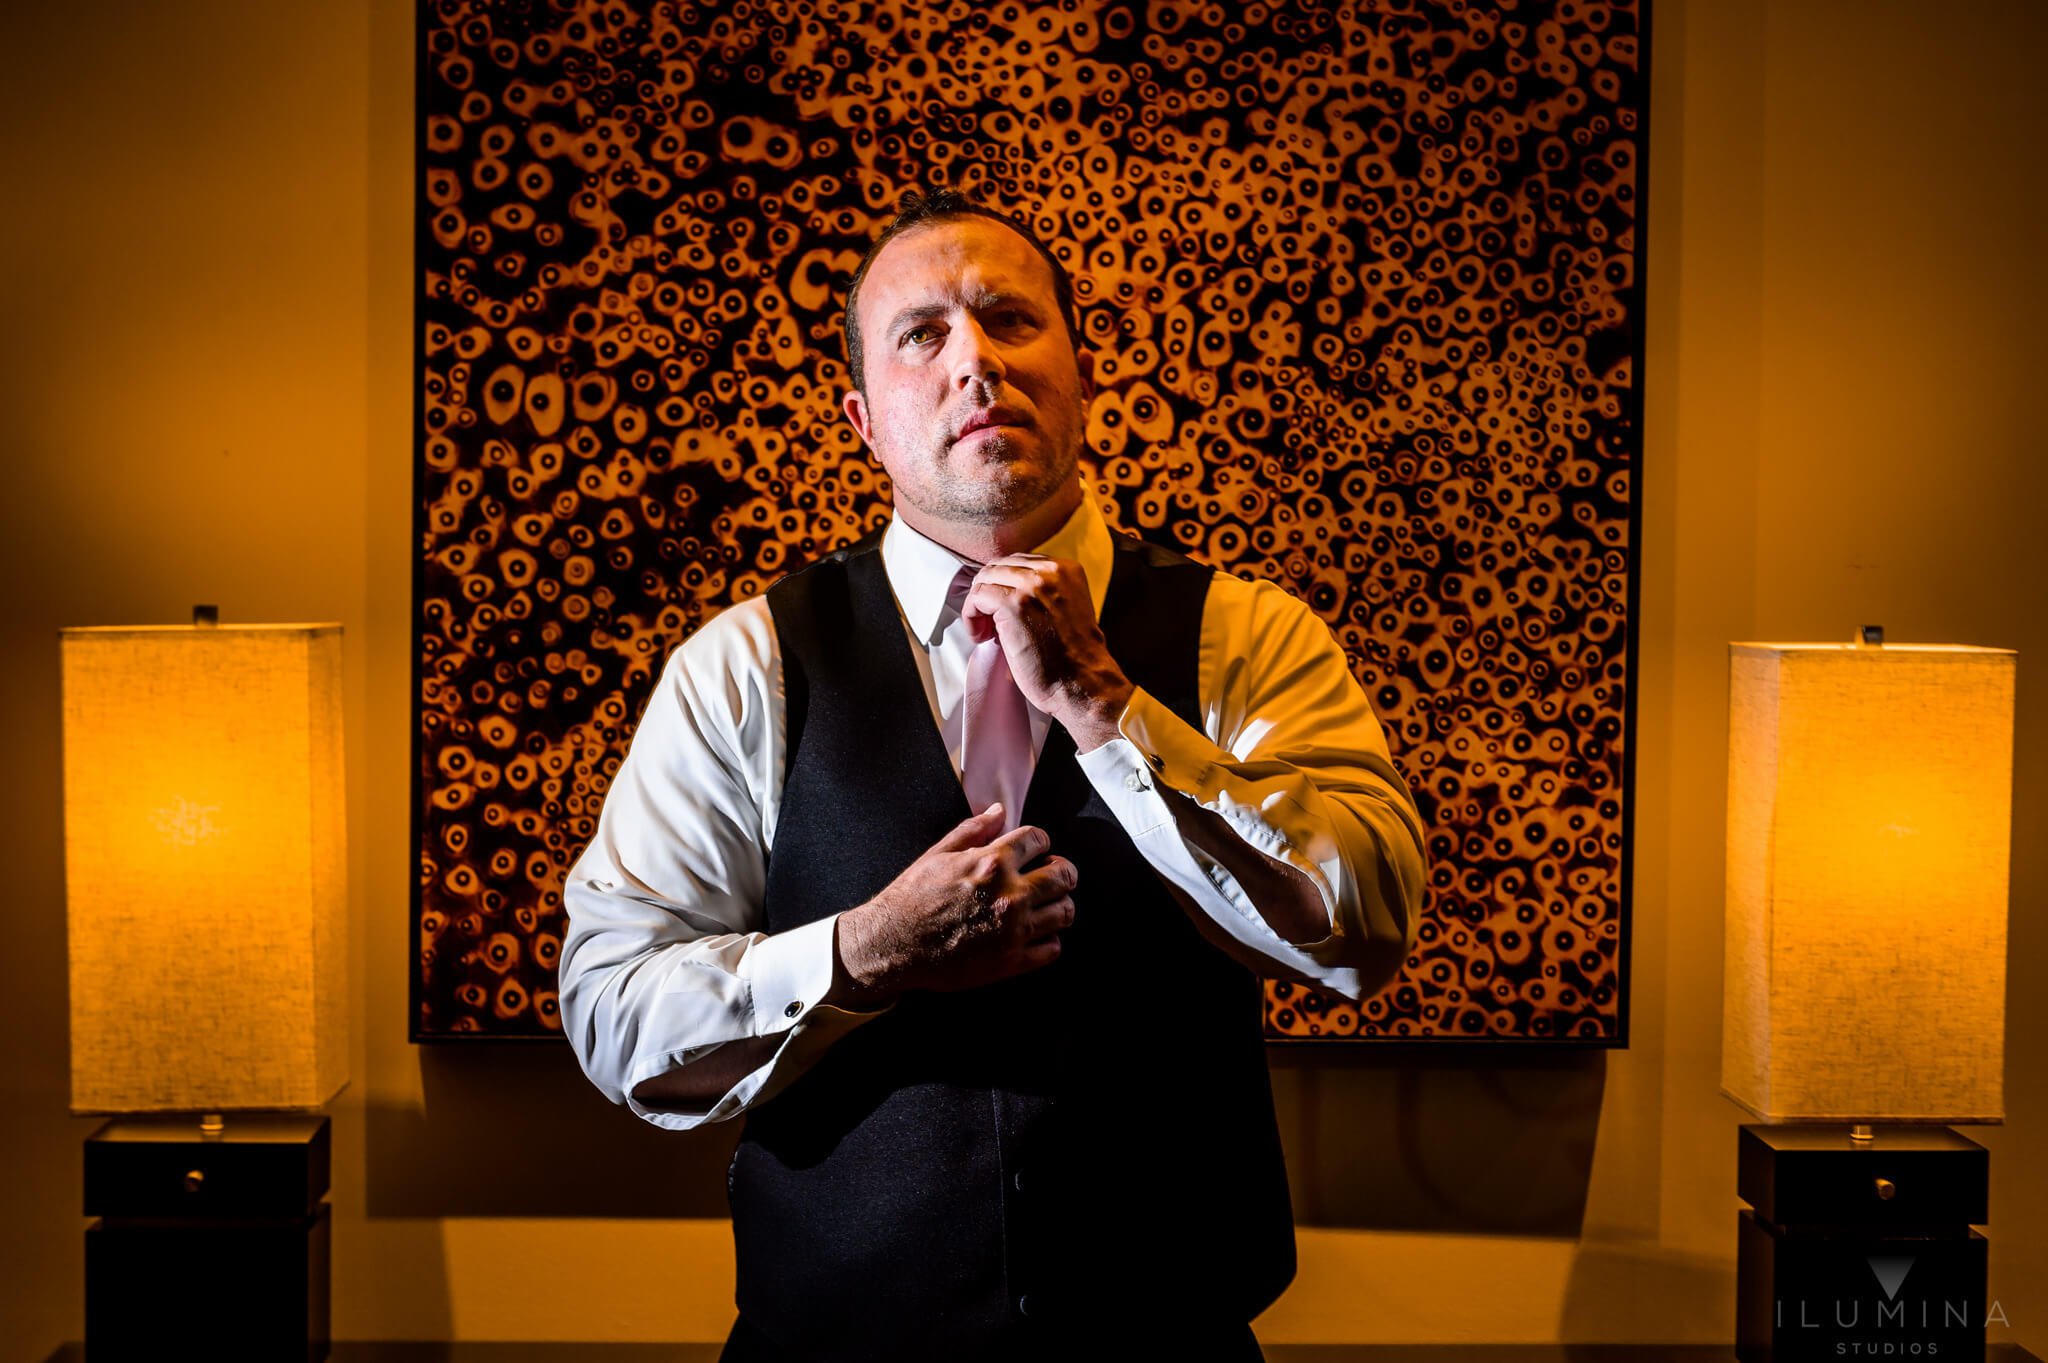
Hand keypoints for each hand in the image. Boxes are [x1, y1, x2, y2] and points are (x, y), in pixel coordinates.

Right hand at [829, 804, 1077, 1006]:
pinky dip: (1049, 939)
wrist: (893, 944)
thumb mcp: (938, 854)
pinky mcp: (1010, 961)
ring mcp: (1013, 930)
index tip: (1036, 850)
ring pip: (1065, 912)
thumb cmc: (911, 898)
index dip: (1039, 842)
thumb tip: (999, 811)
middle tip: (1052, 874)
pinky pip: (1052, 948)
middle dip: (1062, 870)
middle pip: (1064, 876)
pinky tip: (1034, 933)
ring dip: (1059, 904)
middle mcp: (1010, 894)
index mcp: (992, 862)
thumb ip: (973, 831)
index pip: (1039, 839)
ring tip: (1045, 904)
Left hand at [960, 553, 1134, 751]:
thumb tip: (1006, 588)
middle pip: (998, 567)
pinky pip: (976, 597)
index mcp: (1067, 568)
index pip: (1019, 562)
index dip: (1003, 586)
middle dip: (988, 593)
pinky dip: (971, 617)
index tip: (1000, 610)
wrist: (1081, 684)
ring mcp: (1032, 586)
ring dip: (977, 605)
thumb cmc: (1072, 657)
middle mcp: (1051, 571)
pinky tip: (981, 636)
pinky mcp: (1013, 605)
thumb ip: (1045, 592)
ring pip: (984, 579)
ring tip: (984, 632)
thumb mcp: (1067, 608)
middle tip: (988, 622)